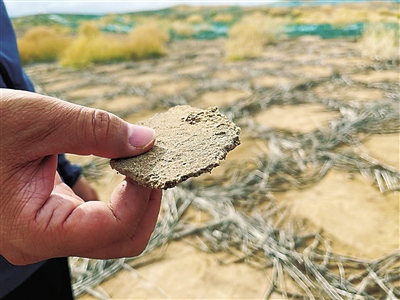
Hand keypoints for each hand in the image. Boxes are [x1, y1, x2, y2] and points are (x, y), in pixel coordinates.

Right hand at [0, 89, 161, 264]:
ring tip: (140, 162)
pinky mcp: (52, 217)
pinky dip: (119, 197)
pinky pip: (98, 219)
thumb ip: (95, 130)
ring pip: (113, 232)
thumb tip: (146, 140)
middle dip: (145, 202)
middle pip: (120, 239)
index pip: (114, 228)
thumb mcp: (37, 119)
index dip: (142, 195)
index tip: (150, 158)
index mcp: (35, 229)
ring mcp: (48, 232)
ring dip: (135, 199)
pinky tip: (121, 168)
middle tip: (152, 163)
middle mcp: (43, 240)